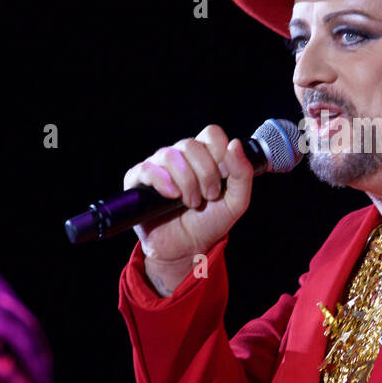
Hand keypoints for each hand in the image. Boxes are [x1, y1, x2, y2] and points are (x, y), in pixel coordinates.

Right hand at [124, 125, 254, 291]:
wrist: (187, 248)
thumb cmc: (209, 222)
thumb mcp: (236, 202)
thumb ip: (242, 174)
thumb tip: (235, 144)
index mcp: (204, 156)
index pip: (211, 134)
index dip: (219, 153)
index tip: (224, 177)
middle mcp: (180, 156)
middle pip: (191, 144)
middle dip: (205, 174)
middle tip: (208, 196)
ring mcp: (158, 166)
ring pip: (170, 155)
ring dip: (186, 181)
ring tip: (191, 202)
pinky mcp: (138, 180)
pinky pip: (147, 169)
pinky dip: (162, 181)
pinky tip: (172, 196)